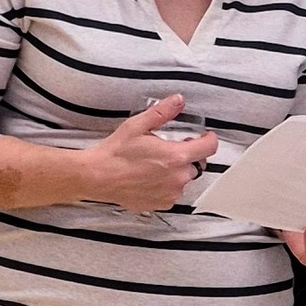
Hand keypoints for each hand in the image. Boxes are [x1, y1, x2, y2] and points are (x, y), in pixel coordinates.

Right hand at [82, 95, 218, 212]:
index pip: (209, 147)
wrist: (95, 177)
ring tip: (154, 166)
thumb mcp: (137, 126)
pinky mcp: (159, 204)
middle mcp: (177, 177)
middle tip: (168, 150)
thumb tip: (178, 101)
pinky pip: (171, 194)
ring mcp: (169, 193)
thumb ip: (162, 113)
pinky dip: (165, 187)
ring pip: (183, 180)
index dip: (208, 139)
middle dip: (188, 156)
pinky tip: (148, 179)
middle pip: (197, 165)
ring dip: (176, 172)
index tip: (203, 137)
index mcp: (176, 156)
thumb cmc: (114, 153)